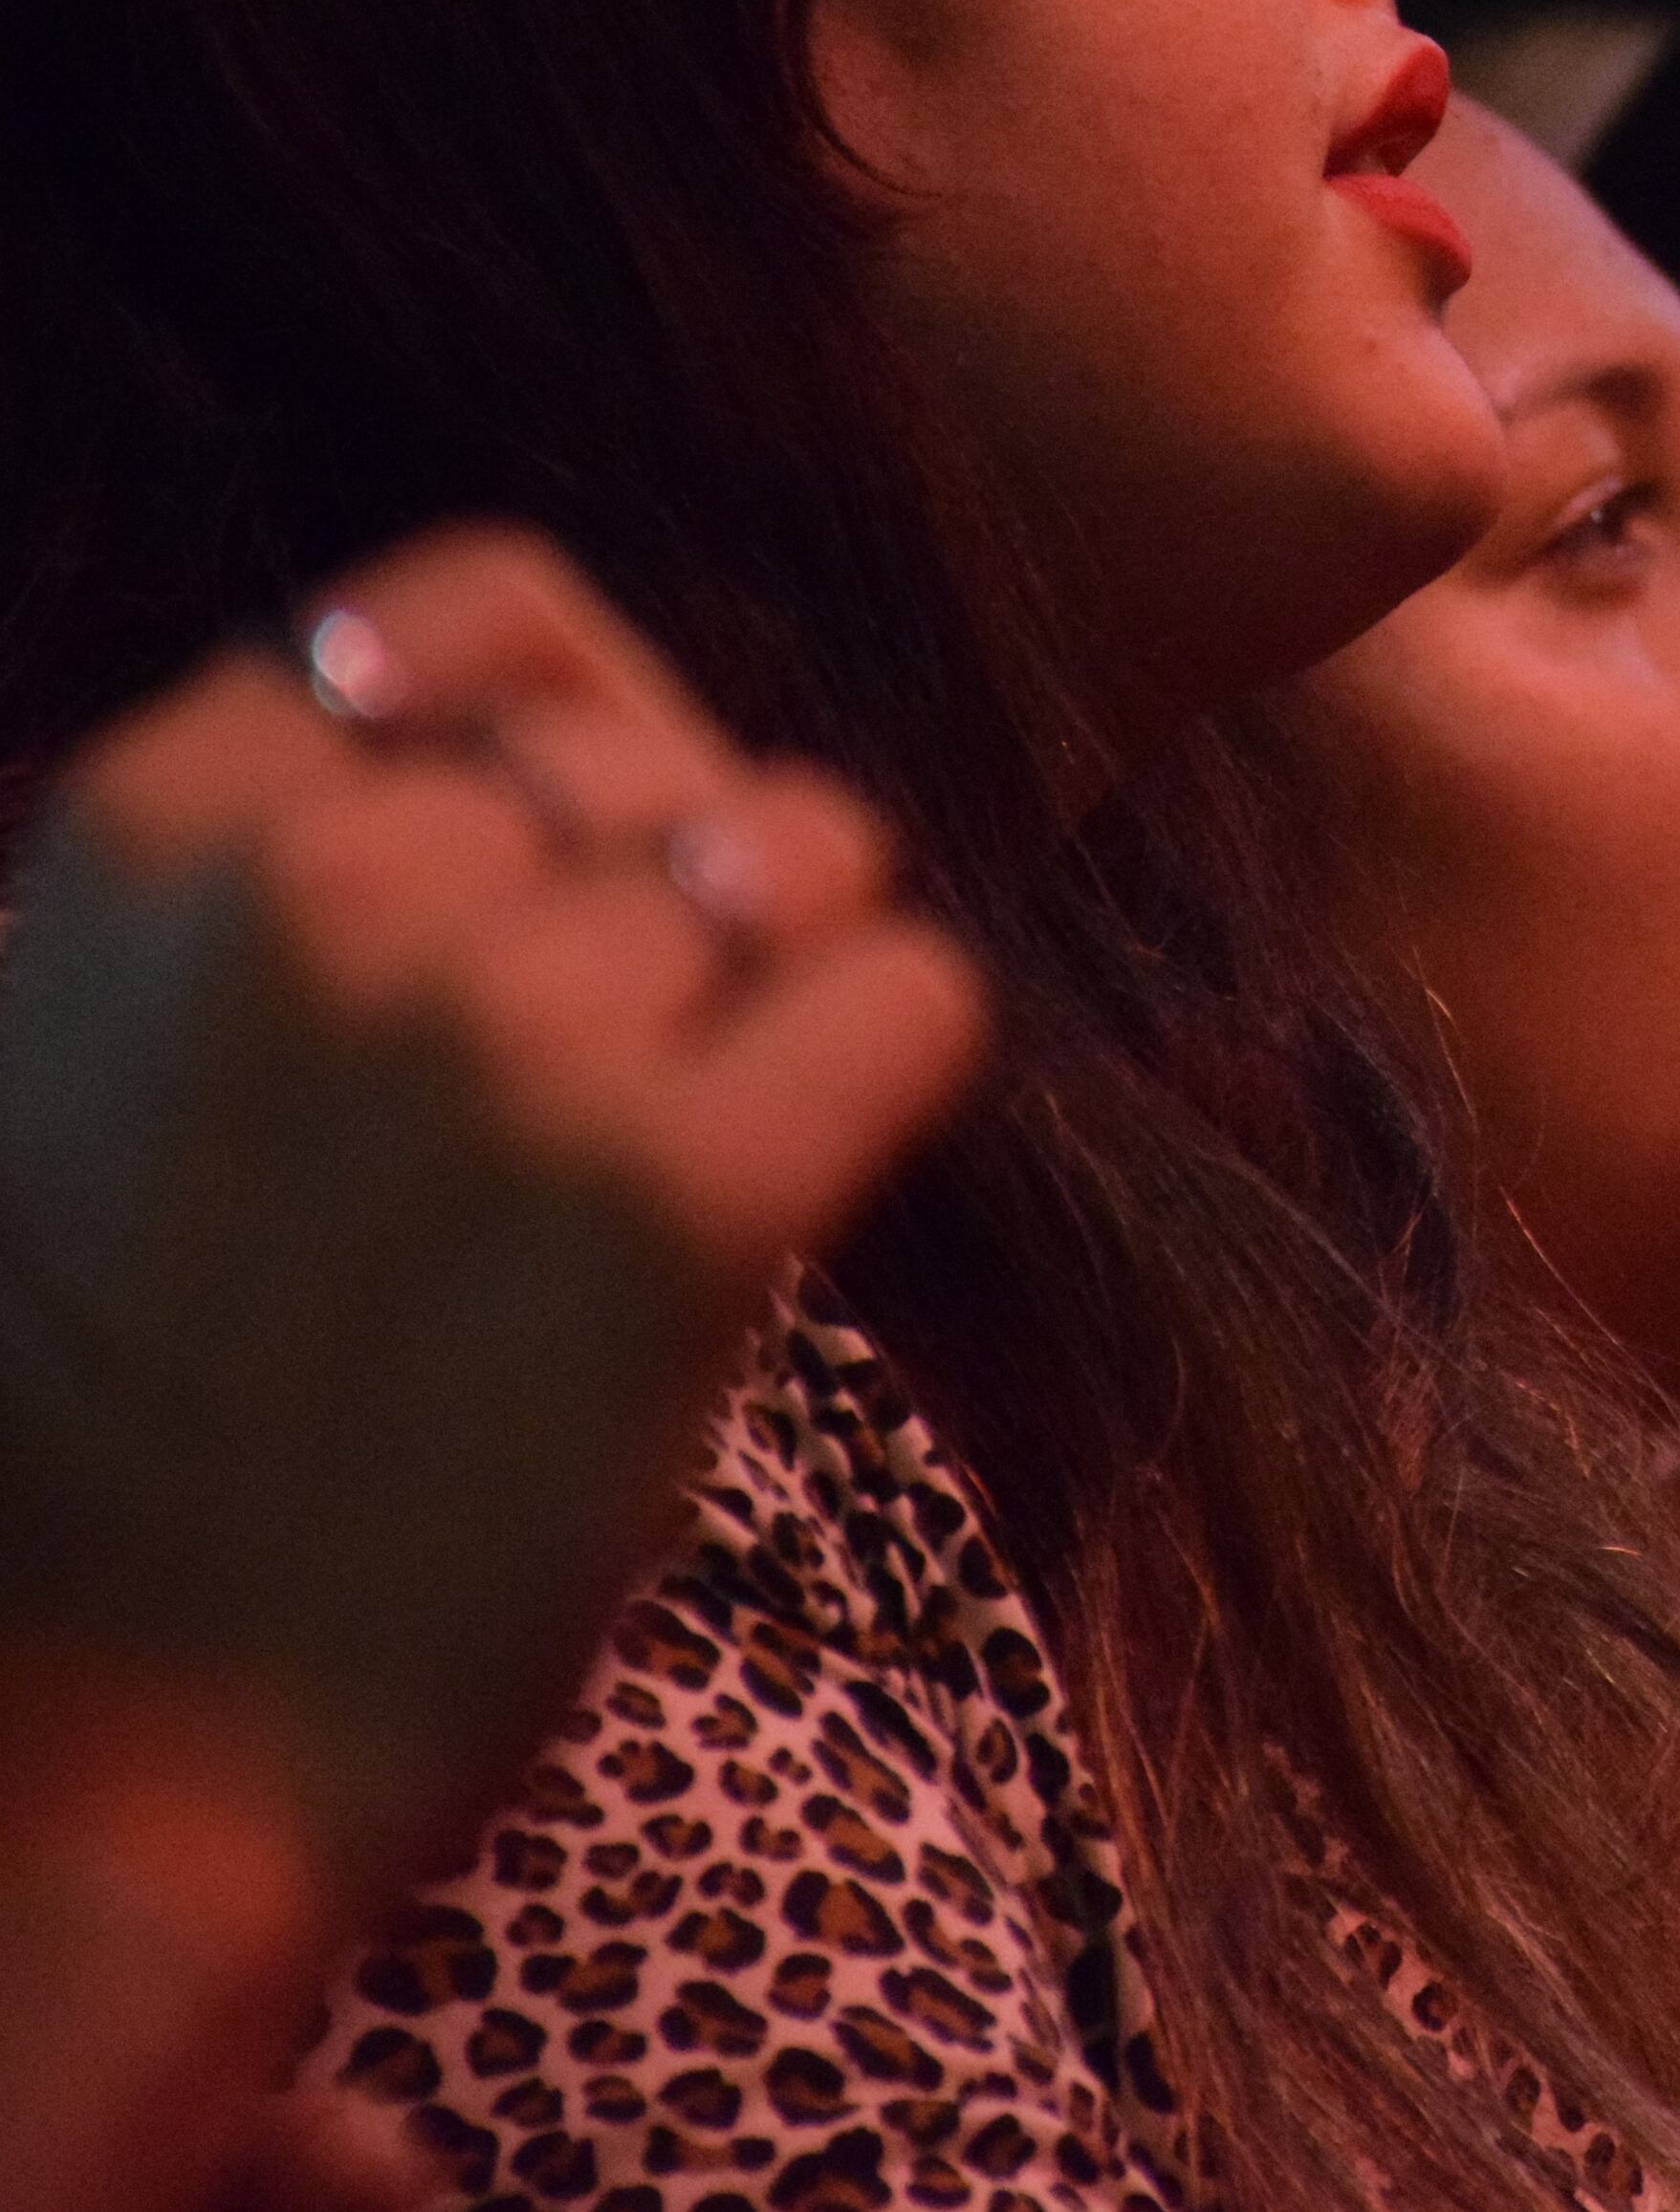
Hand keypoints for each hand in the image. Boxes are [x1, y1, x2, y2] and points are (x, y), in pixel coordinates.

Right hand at [0, 524, 985, 1881]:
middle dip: (676, 884)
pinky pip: (913, 999)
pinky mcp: (688, 1195)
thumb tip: (592, 734)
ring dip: (791, 976)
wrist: (109, 1738)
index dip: (566, 729)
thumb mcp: (96, 1034)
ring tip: (694, 1120)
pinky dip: (886, 1066)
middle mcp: (338, 893)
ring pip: (812, 853)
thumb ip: (285, 855)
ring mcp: (519, 1036)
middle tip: (623, 1061)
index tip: (550, 865)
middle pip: (663, 758)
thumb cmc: (120, 1400)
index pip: (487, 610)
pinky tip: (797, 1172)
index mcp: (165, 822)